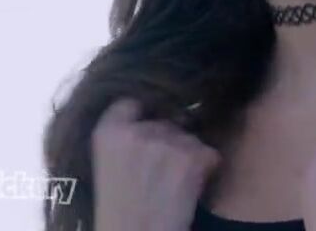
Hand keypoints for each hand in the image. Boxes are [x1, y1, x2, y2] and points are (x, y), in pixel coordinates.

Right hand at [91, 97, 221, 230]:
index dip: (144, 113)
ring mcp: (165, 143)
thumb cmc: (119, 213)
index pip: (131, 102)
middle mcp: (136, 131)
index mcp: (107, 132)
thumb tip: (153, 119)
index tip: (148, 127)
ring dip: (189, 156)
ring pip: (190, 138)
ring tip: (172, 186)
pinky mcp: (191, 159)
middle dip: (170, 141)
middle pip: (166, 122)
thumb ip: (124, 138)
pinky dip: (207, 169)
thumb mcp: (106, 167)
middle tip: (162, 174)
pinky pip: (209, 153)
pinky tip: (189, 191)